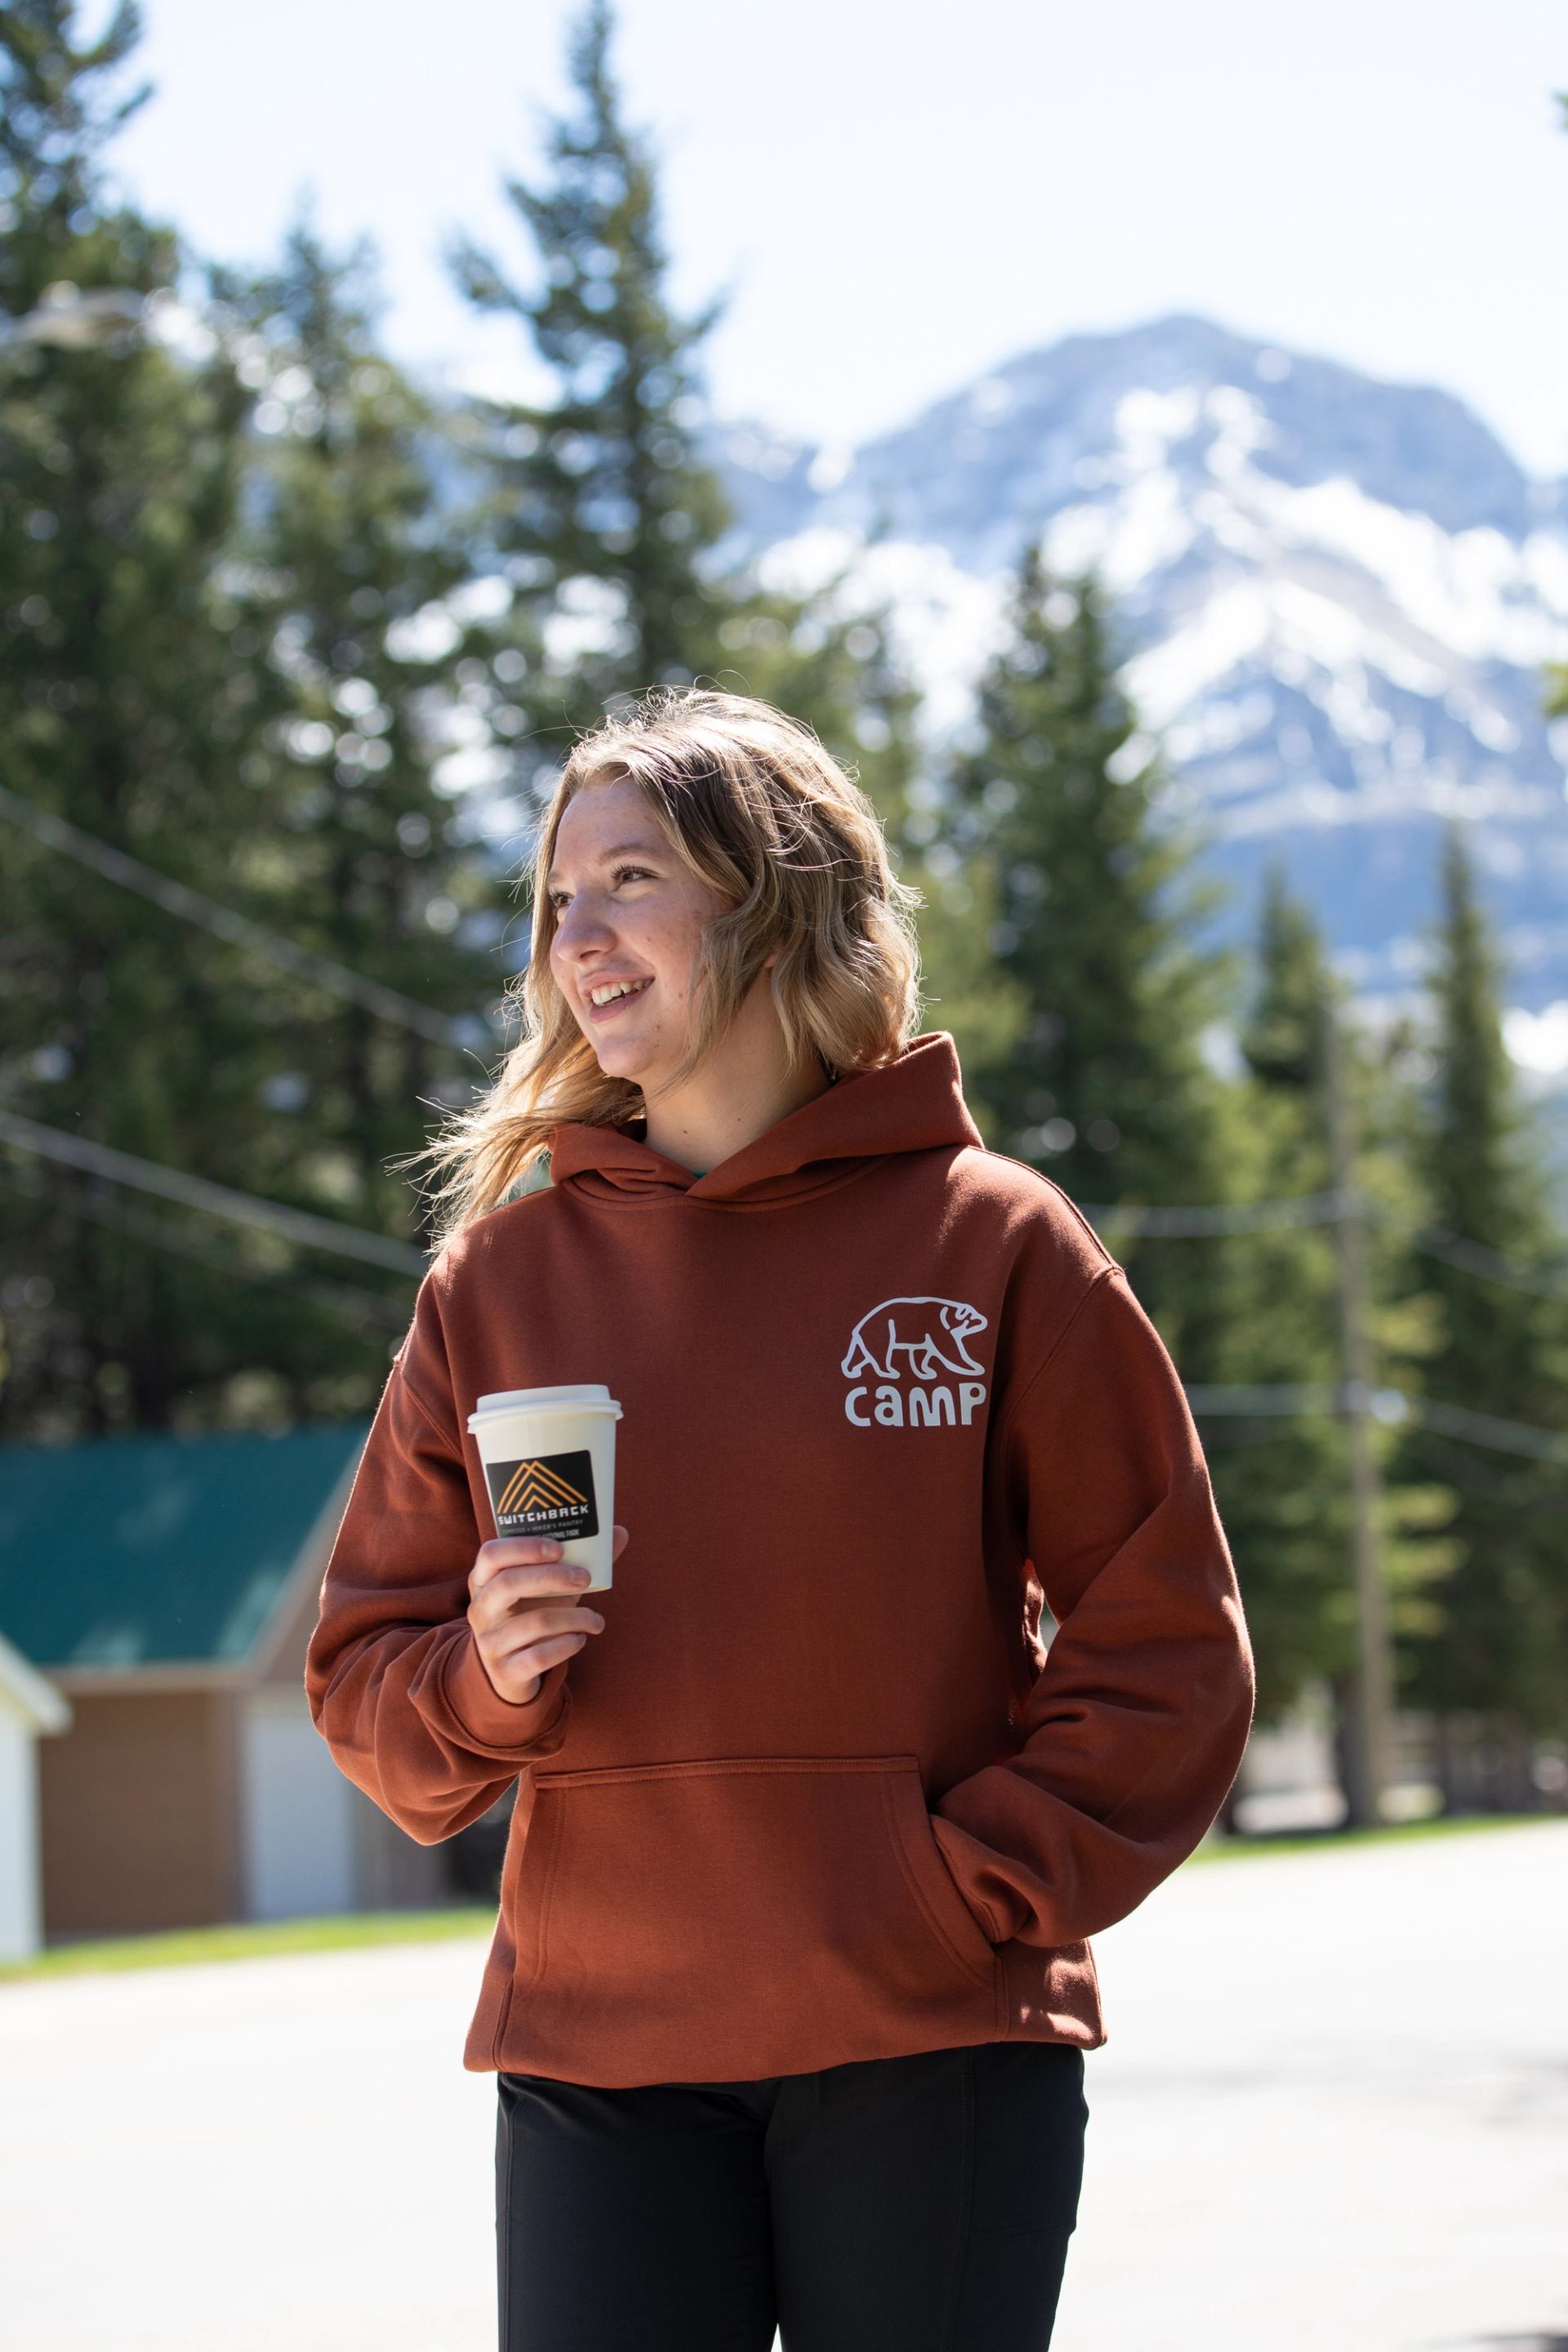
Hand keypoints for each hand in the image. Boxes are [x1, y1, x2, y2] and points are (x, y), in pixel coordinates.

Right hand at [467, 1530, 626, 1704]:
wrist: (511, 1672)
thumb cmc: (531, 1616)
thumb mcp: (549, 1589)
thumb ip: (578, 1563)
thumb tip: (620, 1532)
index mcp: (483, 1581)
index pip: (490, 1553)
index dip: (524, 1547)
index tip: (559, 1548)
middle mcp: (480, 1610)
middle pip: (508, 1584)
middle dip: (553, 1577)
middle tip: (585, 1577)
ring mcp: (490, 1642)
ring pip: (535, 1622)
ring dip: (575, 1617)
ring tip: (596, 1620)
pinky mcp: (506, 1671)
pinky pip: (540, 1655)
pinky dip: (568, 1645)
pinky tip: (580, 1639)